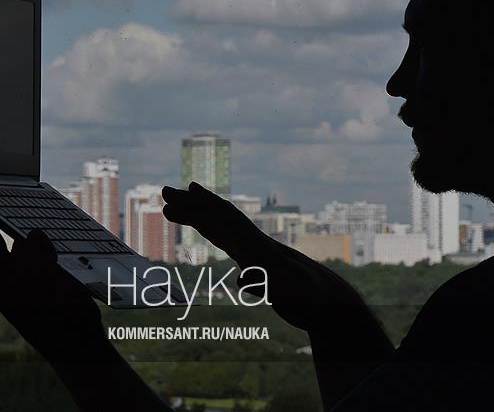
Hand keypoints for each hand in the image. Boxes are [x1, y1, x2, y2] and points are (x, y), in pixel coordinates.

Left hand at [0, 190, 107, 361]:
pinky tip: (60, 233)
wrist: (80, 350)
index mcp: (2, 281)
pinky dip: (53, 242)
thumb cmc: (61, 322)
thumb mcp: (46, 288)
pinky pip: (49, 253)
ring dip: (33, 230)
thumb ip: (38, 258)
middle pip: (3, 237)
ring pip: (30, 244)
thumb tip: (36, 233)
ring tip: (31, 210)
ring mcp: (32, 279)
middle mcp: (13, 278)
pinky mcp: (51, 281)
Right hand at [162, 182, 369, 331]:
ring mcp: (254, 255)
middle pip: (218, 219)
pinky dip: (212, 235)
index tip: (185, 190)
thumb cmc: (313, 297)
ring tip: (171, 209)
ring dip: (196, 217)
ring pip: (219, 230)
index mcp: (258, 247)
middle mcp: (254, 246)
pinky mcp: (256, 267)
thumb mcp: (290, 290)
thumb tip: (243, 280)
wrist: (329, 304)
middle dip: (191, 205)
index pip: (228, 221)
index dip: (206, 205)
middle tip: (164, 192)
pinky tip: (204, 232)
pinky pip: (227, 245)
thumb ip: (269, 283)